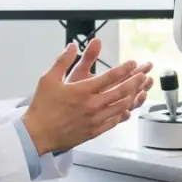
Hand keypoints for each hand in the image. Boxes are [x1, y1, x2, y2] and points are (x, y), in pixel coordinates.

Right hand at [23, 42, 153, 153]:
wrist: (36, 135)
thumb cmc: (42, 107)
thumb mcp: (48, 79)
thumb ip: (62, 61)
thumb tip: (72, 46)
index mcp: (82, 91)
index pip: (109, 77)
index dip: (124, 69)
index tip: (133, 63)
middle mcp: (92, 105)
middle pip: (121, 92)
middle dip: (136, 81)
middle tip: (145, 74)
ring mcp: (95, 119)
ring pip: (121, 107)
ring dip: (134, 97)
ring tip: (142, 90)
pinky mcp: (94, 131)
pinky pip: (115, 121)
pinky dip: (124, 113)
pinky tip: (129, 109)